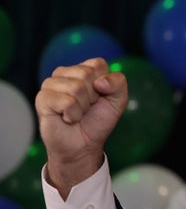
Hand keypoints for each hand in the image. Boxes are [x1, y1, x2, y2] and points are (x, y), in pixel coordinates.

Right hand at [35, 58, 127, 198]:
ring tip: (77, 113)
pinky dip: (73, 114)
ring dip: (83, 107)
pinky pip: (66, 101)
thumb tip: (99, 81)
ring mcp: (51, 84)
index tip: (100, 96)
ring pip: (76, 87)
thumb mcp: (118, 100)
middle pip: (87, 74)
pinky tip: (68, 118)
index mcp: (83, 69)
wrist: (84, 144)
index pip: (98, 64)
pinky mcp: (43, 98)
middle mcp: (65, 73)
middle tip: (87, 107)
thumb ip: (118, 83)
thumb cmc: (98, 120)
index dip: (105, 84)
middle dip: (93, 96)